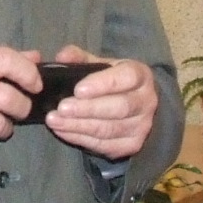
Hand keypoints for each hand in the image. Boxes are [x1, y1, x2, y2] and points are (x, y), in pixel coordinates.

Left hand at [43, 46, 157, 158]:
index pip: (127, 78)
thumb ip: (80, 58)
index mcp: (141, 76)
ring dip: (79, 126)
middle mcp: (146, 101)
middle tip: (62, 108)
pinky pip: (104, 145)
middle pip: (119, 107)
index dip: (103, 84)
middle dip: (87, 109)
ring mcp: (141, 126)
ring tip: (55, 121)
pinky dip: (80, 138)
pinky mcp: (131, 145)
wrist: (137, 108)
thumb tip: (62, 56)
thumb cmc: (115, 83)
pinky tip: (63, 131)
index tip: (78, 90)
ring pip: (109, 129)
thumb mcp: (102, 65)